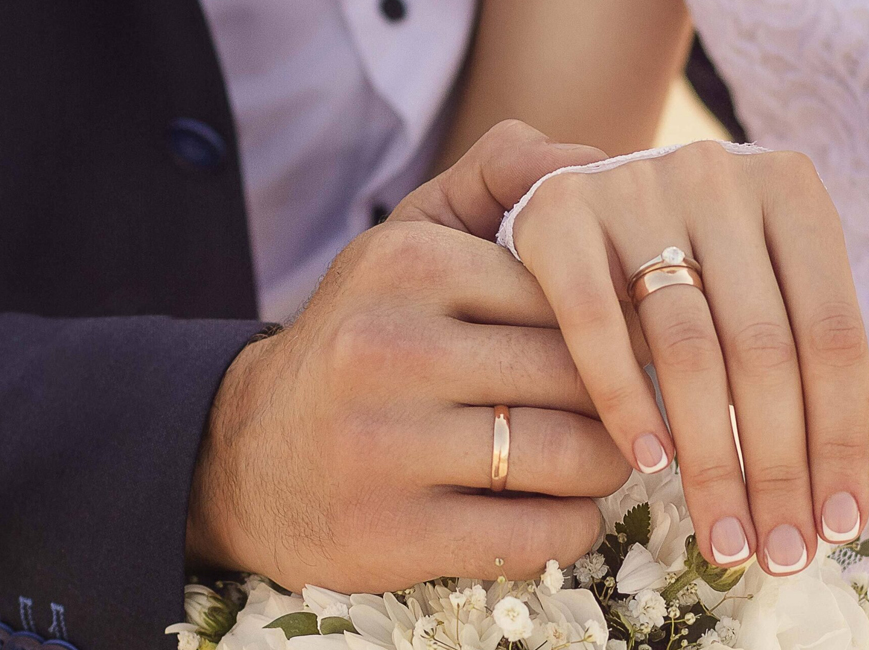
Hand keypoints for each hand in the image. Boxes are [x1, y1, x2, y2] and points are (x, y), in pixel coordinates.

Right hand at [185, 126, 625, 592]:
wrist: (243, 454)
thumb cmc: (361, 337)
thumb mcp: (407, 238)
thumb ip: (497, 177)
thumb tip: (595, 161)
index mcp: (408, 265)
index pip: (571, 293)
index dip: (615, 328)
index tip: (624, 352)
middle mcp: (390, 348)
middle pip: (580, 375)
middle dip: (620, 401)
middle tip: (625, 413)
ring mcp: (385, 447)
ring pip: (573, 455)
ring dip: (606, 467)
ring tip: (593, 461)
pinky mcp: (391, 534)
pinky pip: (540, 536)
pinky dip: (572, 528)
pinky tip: (554, 511)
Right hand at [425, 127, 868, 575]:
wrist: (578, 195)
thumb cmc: (690, 262)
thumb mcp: (768, 300)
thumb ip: (830, 375)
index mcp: (791, 189)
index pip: (836, 333)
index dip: (843, 438)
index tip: (840, 527)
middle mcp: (718, 174)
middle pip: (766, 348)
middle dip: (779, 467)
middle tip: (779, 552)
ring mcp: (634, 187)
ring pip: (687, 347)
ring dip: (711, 458)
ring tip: (724, 536)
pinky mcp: (560, 212)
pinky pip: (595, 324)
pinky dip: (625, 400)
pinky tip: (648, 464)